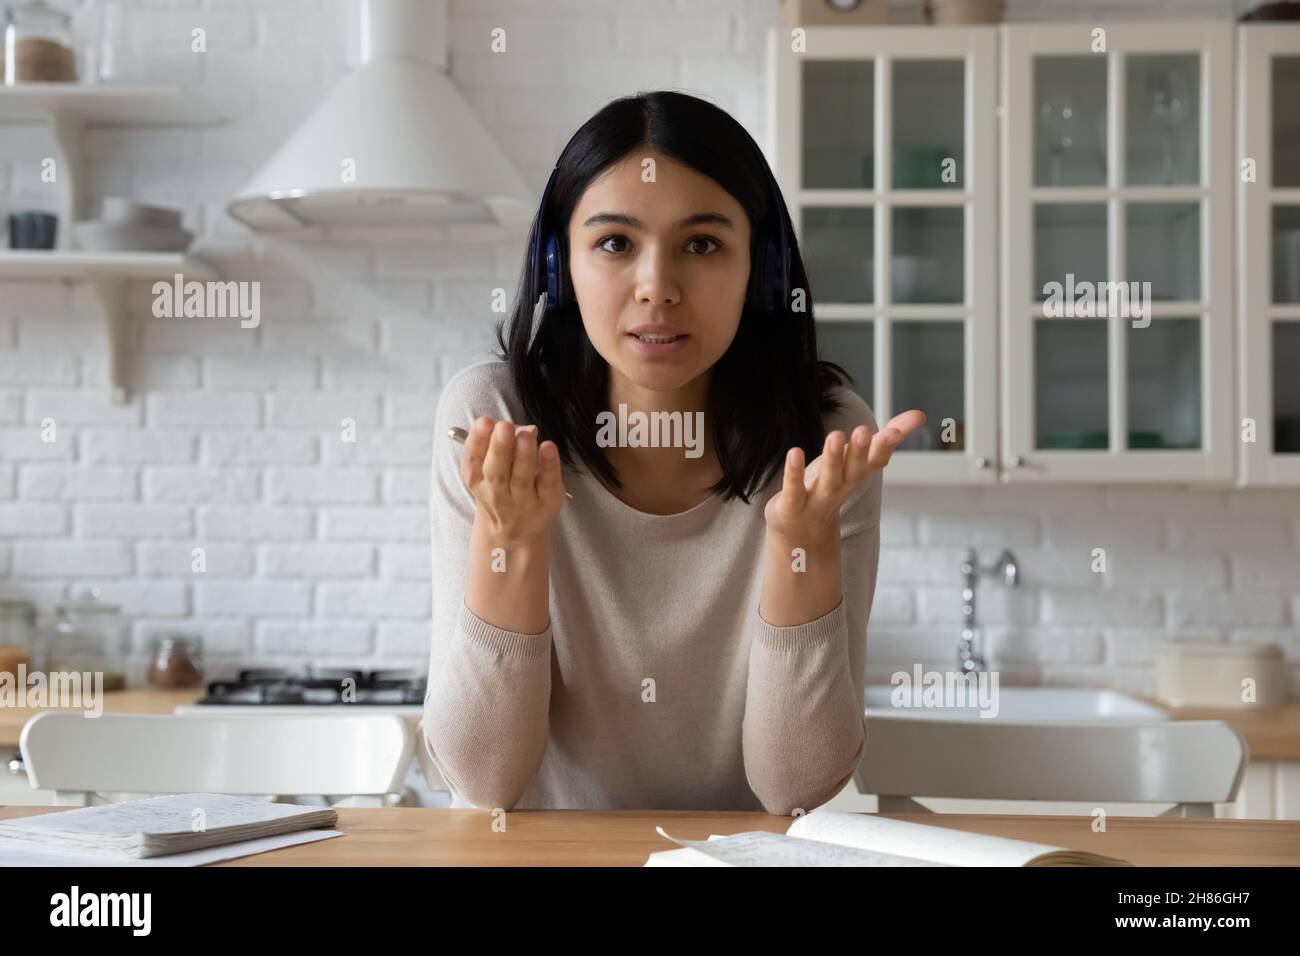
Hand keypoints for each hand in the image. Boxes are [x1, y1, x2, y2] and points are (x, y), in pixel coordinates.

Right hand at [460, 416, 566, 546]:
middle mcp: (497, 494)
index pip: (473, 460)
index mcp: (477, 480)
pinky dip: (549, 465)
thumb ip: (504, 445)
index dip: (477, 440)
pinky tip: (549, 447)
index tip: (484, 421)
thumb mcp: (493, 468)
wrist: (515, 533)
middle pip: (496, 471)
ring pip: (522, 477)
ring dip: (523, 454)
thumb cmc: (503, 489)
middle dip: (499, 446)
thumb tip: (526, 428)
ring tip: (525, 434)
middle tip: (504, 426)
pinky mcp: (547, 503)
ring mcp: (523, 501)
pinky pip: (547, 483)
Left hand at [763, 410, 926, 542]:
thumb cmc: (832, 487)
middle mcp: (842, 487)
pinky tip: (795, 453)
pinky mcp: (792, 507)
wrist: (802, 534)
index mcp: (857, 474)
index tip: (895, 429)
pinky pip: (794, 489)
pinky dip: (795, 473)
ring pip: (828, 480)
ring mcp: (818, 499)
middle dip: (861, 451)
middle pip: (855, 470)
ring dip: (833, 459)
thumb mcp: (858, 460)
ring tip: (836, 436)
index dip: (886, 445)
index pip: (876, 459)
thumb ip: (886, 439)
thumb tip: (920, 414)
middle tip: (864, 430)